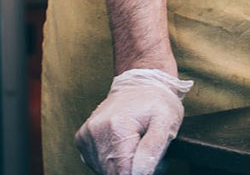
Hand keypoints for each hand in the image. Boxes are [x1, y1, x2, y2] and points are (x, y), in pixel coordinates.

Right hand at [76, 68, 192, 174]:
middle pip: (112, 172)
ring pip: (103, 169)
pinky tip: (122, 144)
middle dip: (130, 168)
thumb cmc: (157, 101)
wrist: (141, 82)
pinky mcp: (81, 139)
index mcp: (116, 127)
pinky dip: (111, 160)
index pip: (124, 172)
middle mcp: (95, 132)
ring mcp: (85, 136)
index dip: (139, 173)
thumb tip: (139, 173)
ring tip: (134, 144)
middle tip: (143, 151)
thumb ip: (153, 149)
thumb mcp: (167, 121)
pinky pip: (96, 162)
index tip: (147, 164)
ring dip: (120, 165)